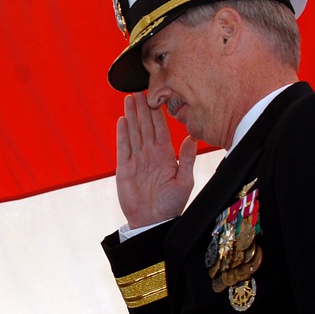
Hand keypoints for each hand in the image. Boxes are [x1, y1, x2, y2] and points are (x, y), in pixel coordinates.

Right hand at [115, 92, 196, 227]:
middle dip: (142, 108)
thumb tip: (191, 137)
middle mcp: (150, 154)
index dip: (157, 113)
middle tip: (139, 90)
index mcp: (165, 156)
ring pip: (133, 132)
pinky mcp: (124, 168)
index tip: (156, 97)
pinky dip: (123, 134)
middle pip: (145, 126)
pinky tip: (123, 121)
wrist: (153, 222)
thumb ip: (187, 158)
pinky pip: (123, 147)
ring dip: (131, 116)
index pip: (160, 129)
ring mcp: (136, 160)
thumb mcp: (184, 181)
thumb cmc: (170, 205)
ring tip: (129, 99)